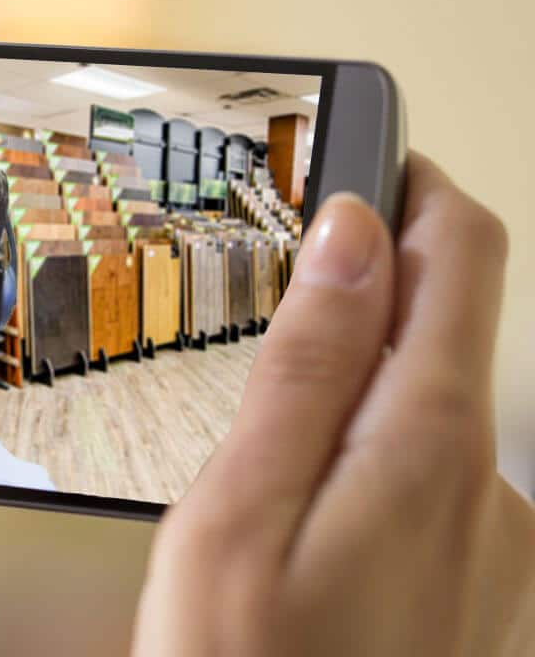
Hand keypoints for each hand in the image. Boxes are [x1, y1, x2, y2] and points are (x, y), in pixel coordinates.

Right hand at [134, 152, 534, 655]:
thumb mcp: (242, 507)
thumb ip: (310, 363)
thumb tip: (351, 236)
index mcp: (427, 443)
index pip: (459, 254)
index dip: (415, 184)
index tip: (364, 152)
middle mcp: (490, 483)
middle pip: (451, 322)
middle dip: (379, 274)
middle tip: (294, 261)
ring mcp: (494, 541)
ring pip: (437, 400)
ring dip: (371, 366)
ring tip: (283, 389)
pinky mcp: (477, 583)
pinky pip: (434, 472)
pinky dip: (378, 441)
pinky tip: (313, 493)